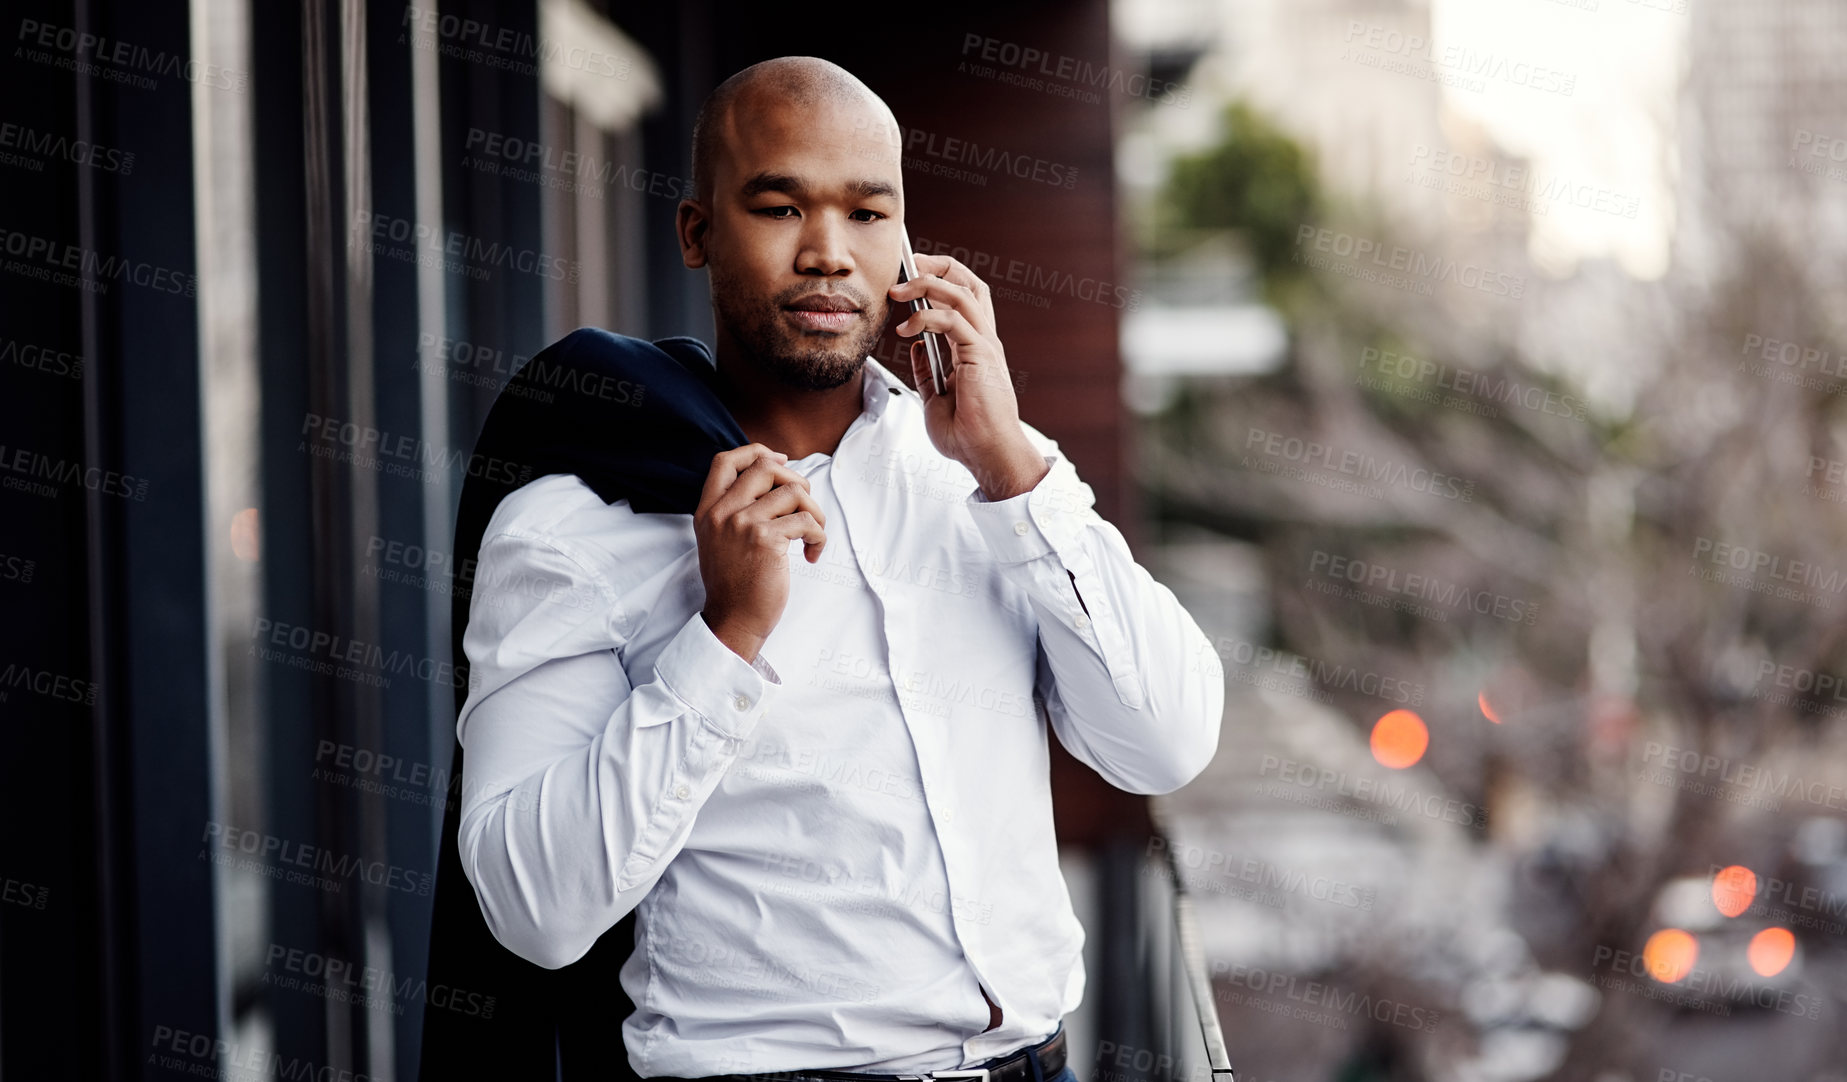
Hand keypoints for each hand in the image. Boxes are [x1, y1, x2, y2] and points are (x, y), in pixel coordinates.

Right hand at [693, 444, 826, 661]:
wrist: (733, 621)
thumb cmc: (735, 583)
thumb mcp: (720, 539)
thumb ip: (734, 508)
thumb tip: (774, 473)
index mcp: (708, 510)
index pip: (725, 460)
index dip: (757, 452)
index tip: (782, 462)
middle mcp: (721, 513)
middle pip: (765, 467)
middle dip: (796, 481)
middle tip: (804, 507)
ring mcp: (742, 525)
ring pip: (793, 492)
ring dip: (815, 511)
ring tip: (812, 535)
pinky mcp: (766, 541)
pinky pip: (806, 521)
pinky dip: (819, 536)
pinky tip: (812, 554)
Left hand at [889, 253, 1048, 499]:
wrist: (987, 455)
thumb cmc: (968, 435)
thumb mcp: (935, 399)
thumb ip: (927, 371)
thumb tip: (916, 347)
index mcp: (976, 348)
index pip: (965, 297)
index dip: (941, 279)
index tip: (910, 277)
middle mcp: (984, 341)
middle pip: (969, 283)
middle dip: (939, 266)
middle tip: (907, 265)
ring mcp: (984, 346)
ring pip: (961, 293)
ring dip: (926, 285)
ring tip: (897, 291)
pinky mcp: (980, 355)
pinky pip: (954, 321)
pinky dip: (926, 317)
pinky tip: (906, 330)